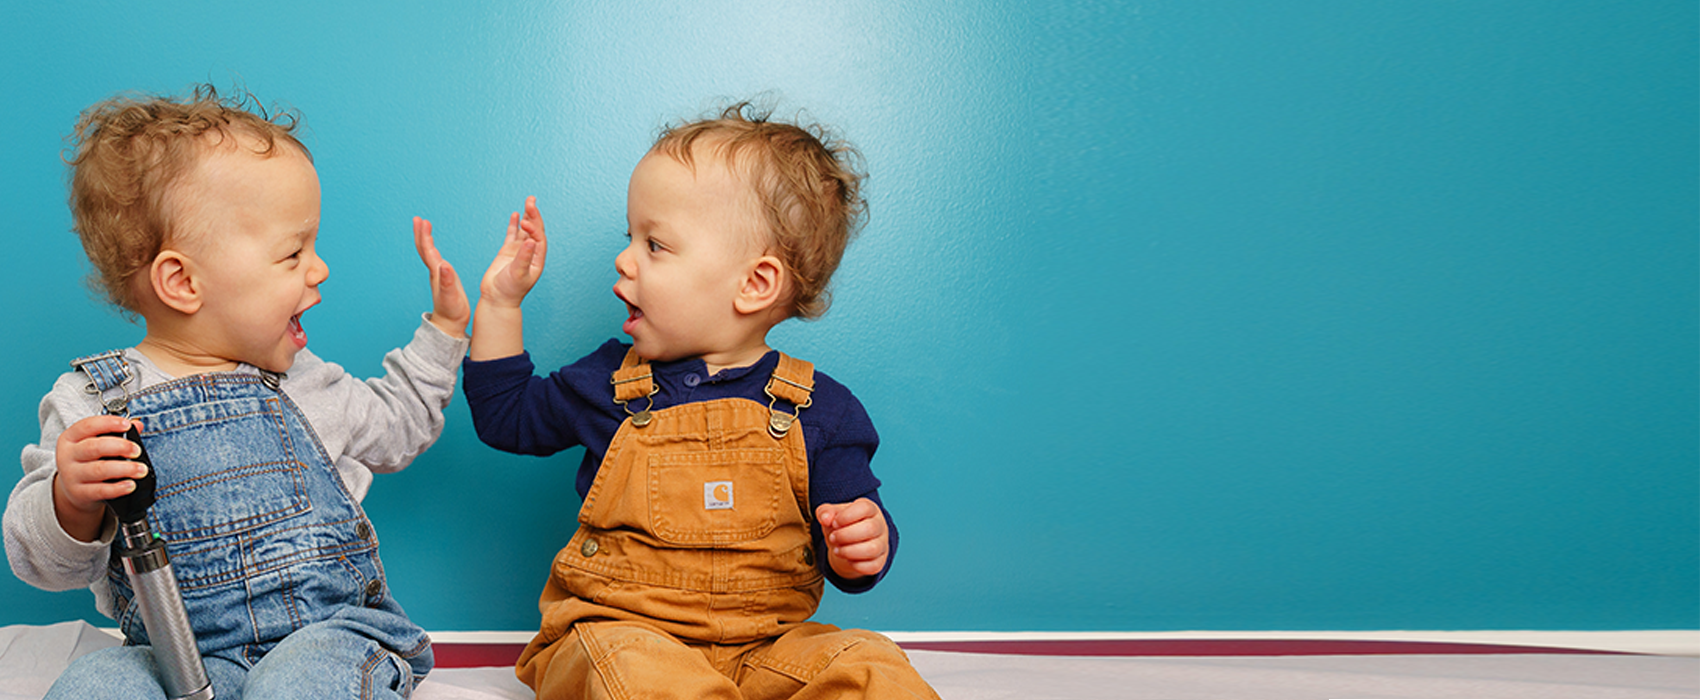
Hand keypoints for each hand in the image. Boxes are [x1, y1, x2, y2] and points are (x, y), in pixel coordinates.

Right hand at [52, 415, 145, 541]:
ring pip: (98, 470)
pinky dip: (118, 488)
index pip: (87, 426)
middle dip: (120, 447)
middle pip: (94, 447)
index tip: (127, 424)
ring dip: (124, 469)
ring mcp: (71, 475)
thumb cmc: (88, 461)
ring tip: (140, 469)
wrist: (74, 490)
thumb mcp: (95, 444)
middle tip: (137, 451)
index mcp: (70, 438)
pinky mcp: (79, 493)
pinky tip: (130, 485)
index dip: (108, 423)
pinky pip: (100, 490)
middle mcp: (67, 455)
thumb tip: (137, 425)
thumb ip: (115, 433)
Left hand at [414, 216, 470, 336]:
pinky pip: (435, 259)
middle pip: (424, 249)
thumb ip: (447, 282)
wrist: (449, 324)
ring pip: (429, 253)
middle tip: (418, 219)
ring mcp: (438, 275)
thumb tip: (444, 265)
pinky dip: (433, 248)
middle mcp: (435, 272)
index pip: (428, 251)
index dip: (425, 236)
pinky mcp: (443, 278)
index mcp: (436, 273)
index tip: (423, 221)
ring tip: (425, 226)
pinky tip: (434, 247)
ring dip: (425, 239)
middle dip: (421, 233)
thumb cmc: (451, 312)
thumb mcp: (451, 297)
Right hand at [478, 196, 546, 309]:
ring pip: (524, 230)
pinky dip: (514, 225)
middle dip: (534, 215)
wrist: (496, 299)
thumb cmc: (510, 291)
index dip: (534, 228)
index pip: (539, 238)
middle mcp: (530, 253)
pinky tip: (516, 215)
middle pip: (534, 230)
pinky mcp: (507, 252)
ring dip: (527, 216)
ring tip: (529, 201)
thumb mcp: (518, 274)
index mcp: (537, 259)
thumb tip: (531, 241)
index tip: (525, 222)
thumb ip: (524, 257)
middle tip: (531, 200)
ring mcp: (518, 251)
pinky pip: (512, 235)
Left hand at [815, 498, 889, 579]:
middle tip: (833, 538)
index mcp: (869, 509)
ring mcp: (882, 544)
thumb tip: (825, 518)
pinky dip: (856, 565)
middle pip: (870, 528)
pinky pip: (873, 566)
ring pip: (872, 549)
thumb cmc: (843, 524)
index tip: (834, 523)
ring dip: (849, 551)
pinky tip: (848, 560)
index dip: (846, 516)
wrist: (850, 542)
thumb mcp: (832, 515)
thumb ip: (825, 512)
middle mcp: (879, 525)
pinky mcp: (880, 561)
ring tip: (837, 550)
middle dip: (845, 535)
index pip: (865, 508)